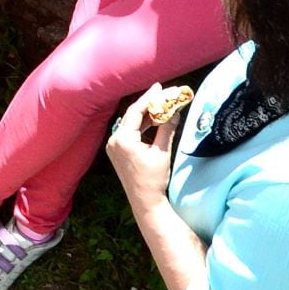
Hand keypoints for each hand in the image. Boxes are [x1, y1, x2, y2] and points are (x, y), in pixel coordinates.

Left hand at [105, 86, 180, 200]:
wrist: (145, 202)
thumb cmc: (153, 179)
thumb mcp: (162, 152)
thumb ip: (167, 129)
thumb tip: (174, 111)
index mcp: (122, 139)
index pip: (136, 111)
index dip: (149, 97)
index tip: (160, 87)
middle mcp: (114, 140)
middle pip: (132, 115)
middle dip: (149, 105)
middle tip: (163, 93)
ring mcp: (114, 146)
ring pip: (131, 123)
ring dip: (147, 116)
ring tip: (162, 105)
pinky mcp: (118, 151)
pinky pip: (130, 132)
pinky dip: (142, 127)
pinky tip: (154, 121)